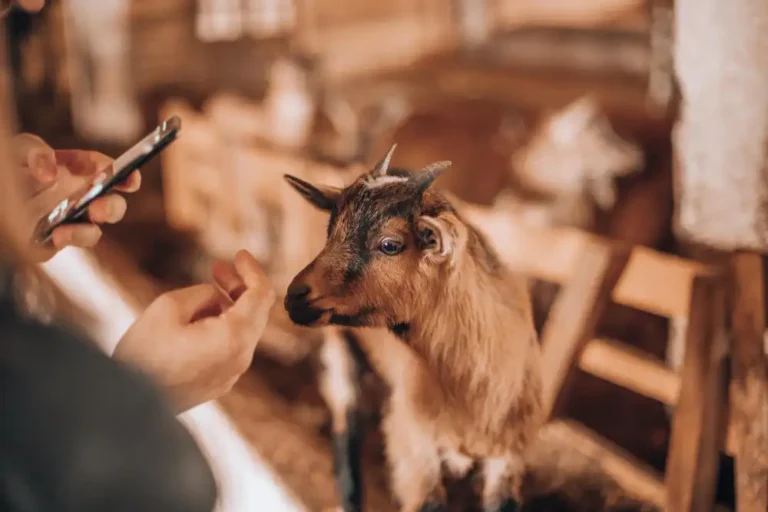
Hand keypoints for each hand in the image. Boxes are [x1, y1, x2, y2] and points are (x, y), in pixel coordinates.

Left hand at [14, 133, 141, 260]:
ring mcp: (70, 220)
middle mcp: (80, 196)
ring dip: (90, 229)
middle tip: (100, 208)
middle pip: (111, 204)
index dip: (125, 174)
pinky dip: (73, 238)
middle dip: (112, 207)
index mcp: (78, 171)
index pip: (108, 171)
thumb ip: (36, 152)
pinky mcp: (57, 239)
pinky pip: (73, 241)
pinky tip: (59, 233)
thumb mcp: (20, 149)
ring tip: (74, 226)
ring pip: (95, 230)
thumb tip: (50, 174)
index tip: (130, 179)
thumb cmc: (10, 167)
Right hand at [114, 250, 275, 412]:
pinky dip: (224, 326)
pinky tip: (200, 317)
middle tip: (218, 268)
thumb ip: (203, 293)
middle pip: (256, 313)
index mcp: (234, 337)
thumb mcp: (169, 307)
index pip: (261, 294)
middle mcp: (240, 358)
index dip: (253, 270)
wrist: (123, 406)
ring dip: (230, 306)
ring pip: (243, 330)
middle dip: (240, 286)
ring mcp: (231, 374)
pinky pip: (231, 347)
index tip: (240, 254)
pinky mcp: (218, 383)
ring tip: (205, 290)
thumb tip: (217, 298)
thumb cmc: (142, 354)